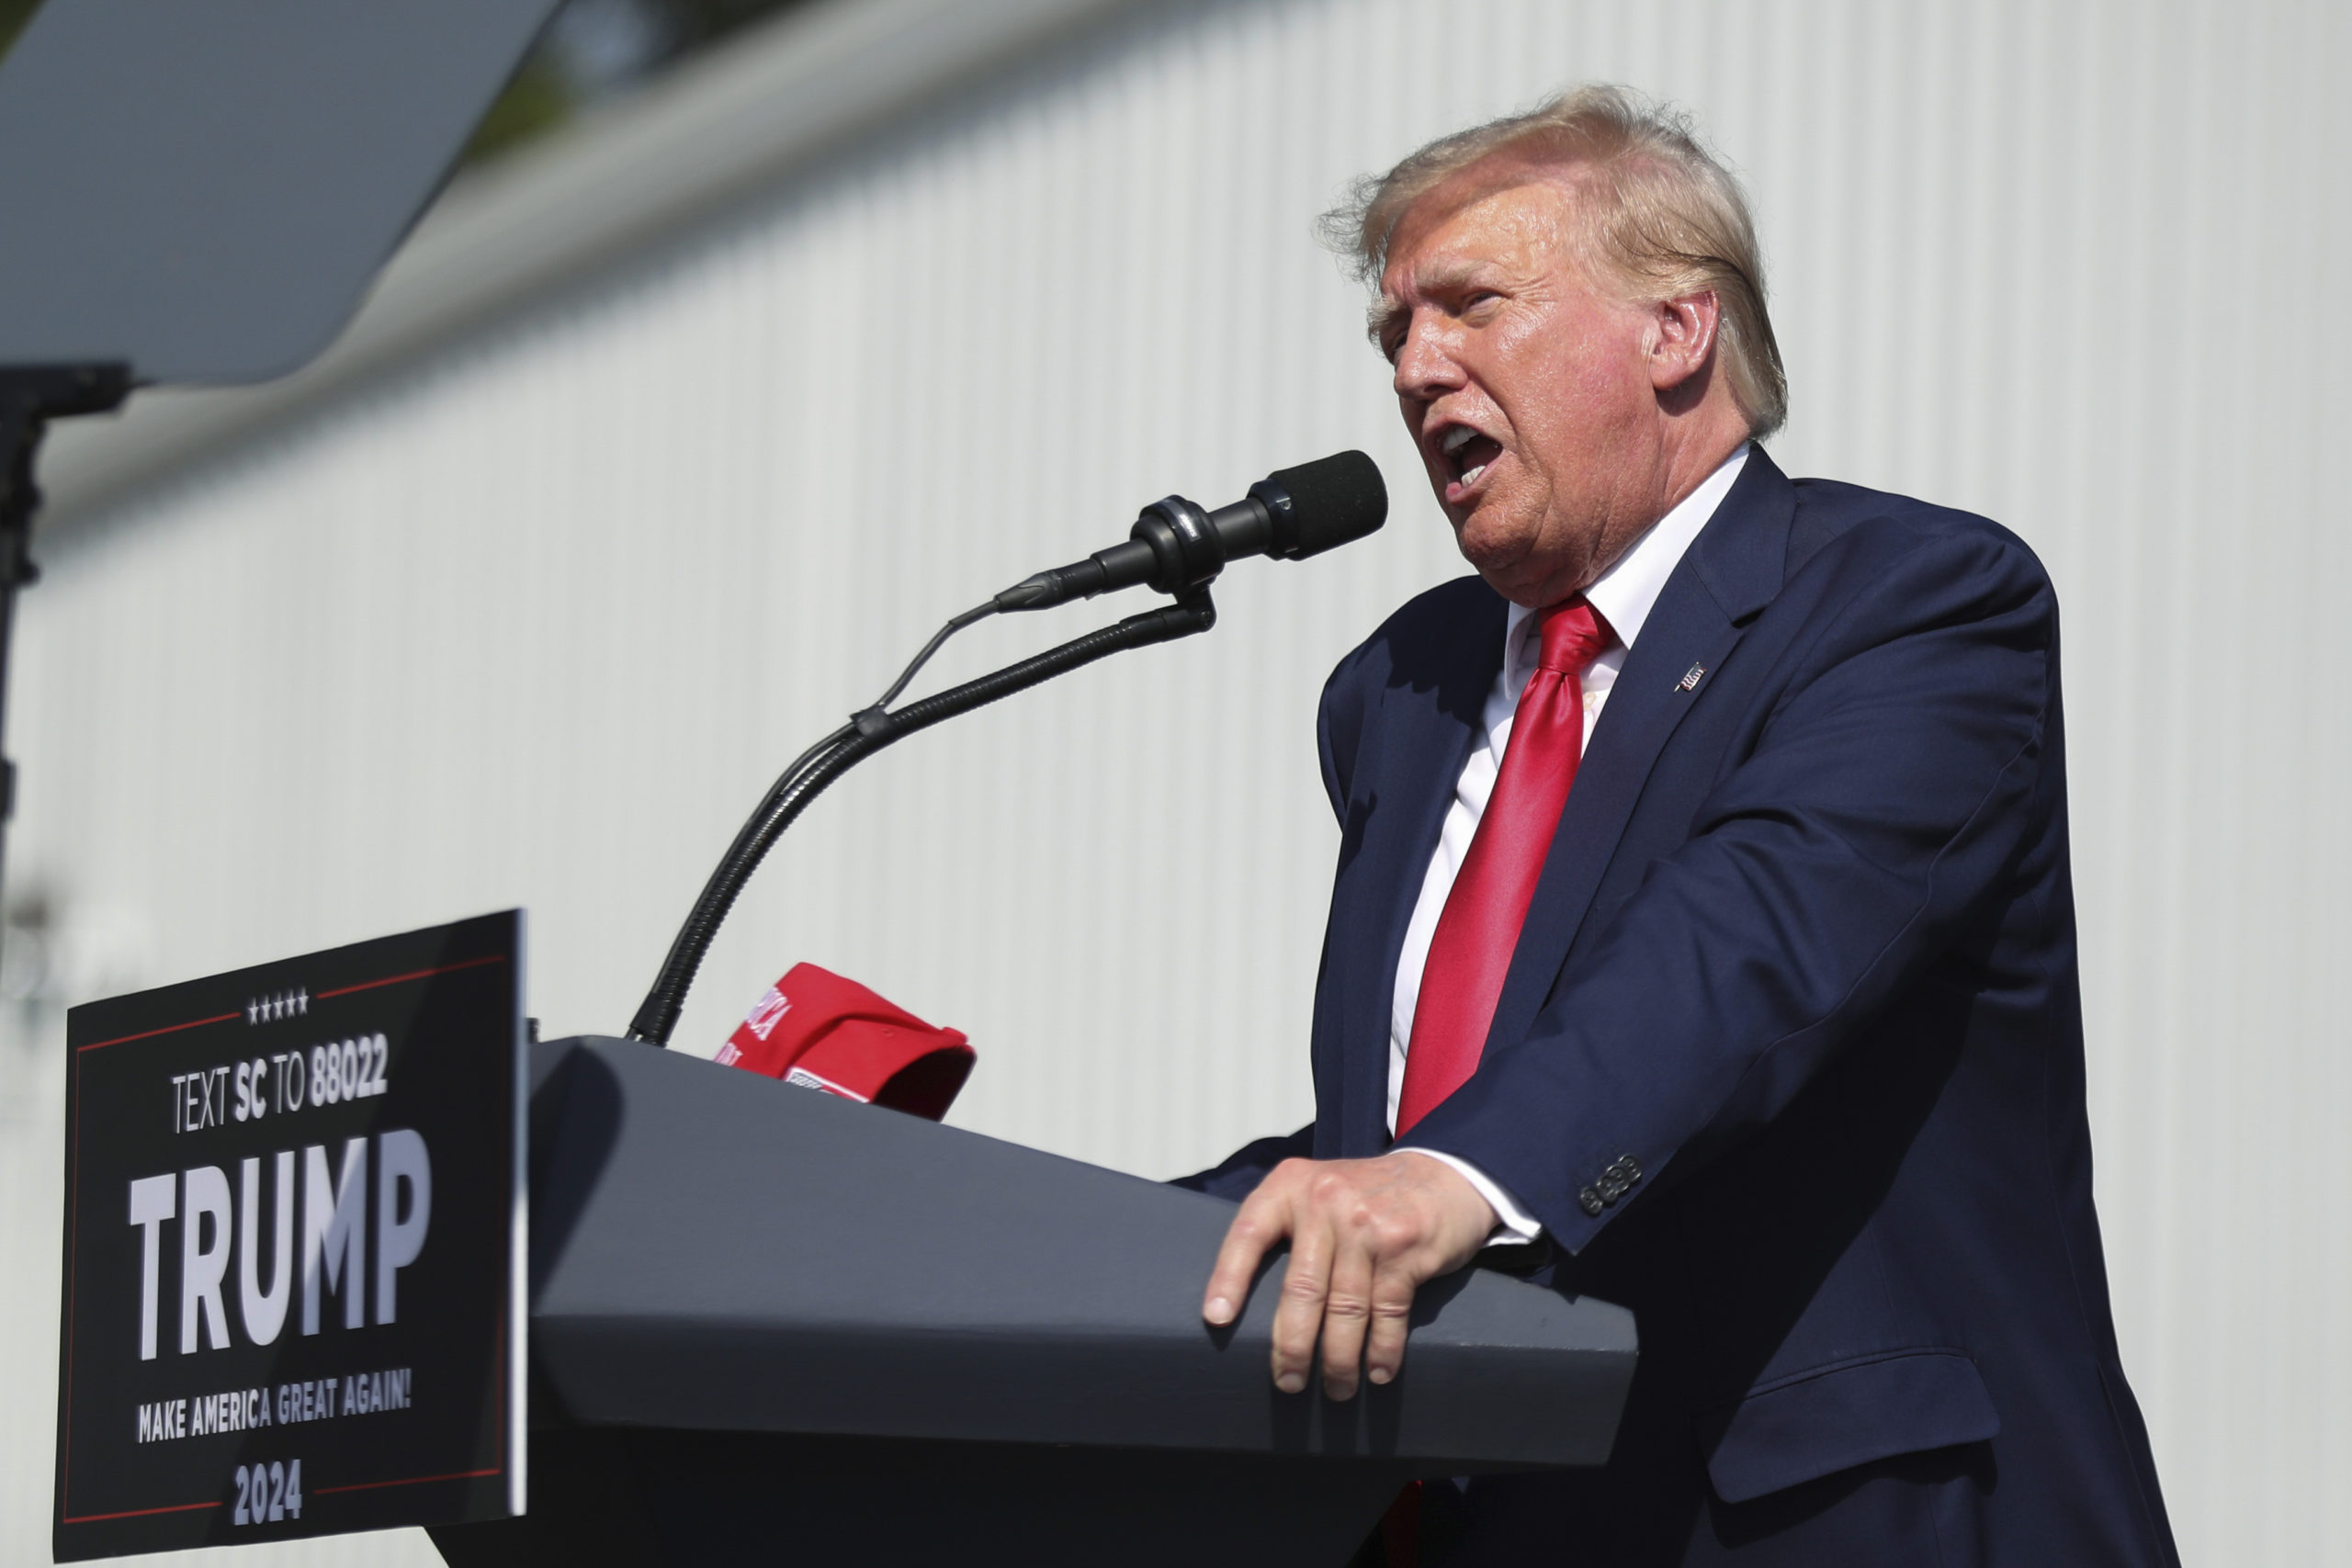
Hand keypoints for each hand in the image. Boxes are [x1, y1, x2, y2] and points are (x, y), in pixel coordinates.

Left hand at [1200, 1152, 1495, 1399]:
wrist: (1443, 1176)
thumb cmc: (1367, 1197)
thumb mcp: (1317, 1192)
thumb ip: (1287, 1229)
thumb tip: (1249, 1305)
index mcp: (1291, 1185)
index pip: (1247, 1234)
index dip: (1228, 1279)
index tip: (1216, 1321)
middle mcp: (1325, 1201)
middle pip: (1301, 1289)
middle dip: (1292, 1347)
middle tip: (1287, 1384)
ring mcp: (1367, 1225)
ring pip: (1345, 1310)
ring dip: (1339, 1361)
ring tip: (1336, 1389)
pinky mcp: (1405, 1248)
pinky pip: (1387, 1313)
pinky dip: (1382, 1350)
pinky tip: (1377, 1371)